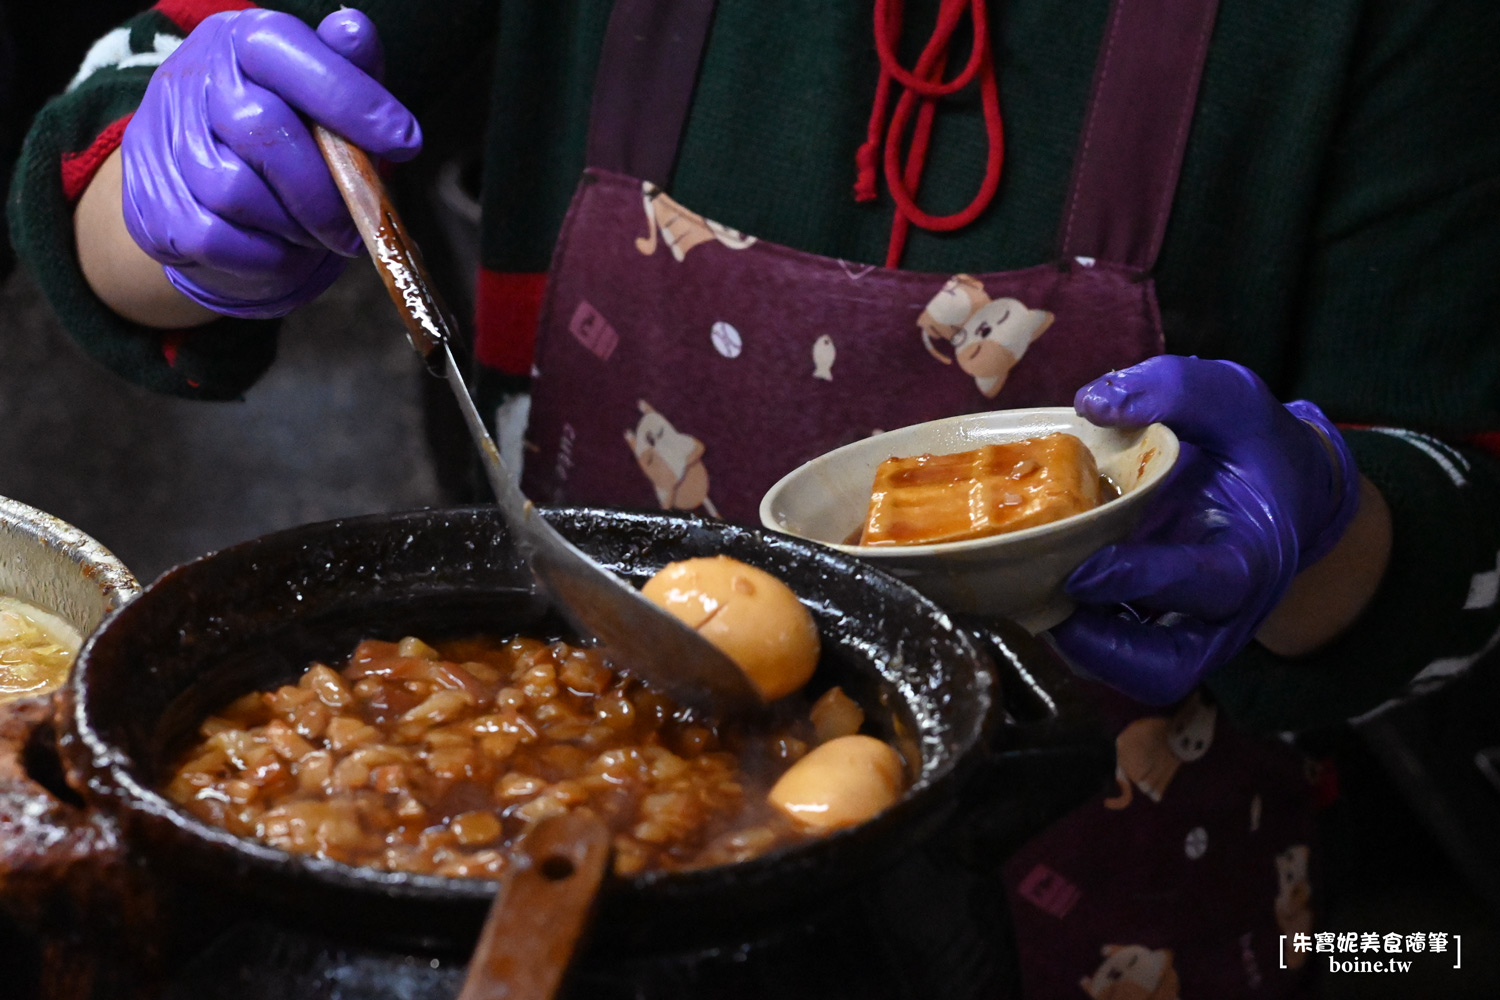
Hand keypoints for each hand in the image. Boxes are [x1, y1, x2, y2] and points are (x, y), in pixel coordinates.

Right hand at [119, 8, 421, 317]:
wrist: (219, 208)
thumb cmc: (294, 145)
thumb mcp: (328, 102)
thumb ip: (348, 71)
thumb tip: (353, 32)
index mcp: (236, 41)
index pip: (283, 50)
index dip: (348, 97)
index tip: (406, 142)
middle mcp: (189, 79)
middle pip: (260, 128)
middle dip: (324, 188)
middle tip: (355, 224)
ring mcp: (160, 141)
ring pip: (234, 190)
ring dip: (294, 226)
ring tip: (316, 235)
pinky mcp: (152, 206)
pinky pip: (214, 238)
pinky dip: (263, 257)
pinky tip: (282, 252)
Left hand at [1049, 356, 1360, 703]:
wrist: (1280, 486)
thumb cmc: (1251, 446)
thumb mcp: (1231, 398)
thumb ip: (1174, 389)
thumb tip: (1093, 403)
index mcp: (1250, 555)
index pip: (1205, 585)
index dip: (1141, 581)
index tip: (1083, 569)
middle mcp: (1222, 610)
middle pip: (1169, 667)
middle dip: (1101, 649)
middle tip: (1044, 608)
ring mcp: (1188, 628)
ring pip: (1135, 671)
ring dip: (1077, 644)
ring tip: (1026, 596)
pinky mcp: (1156, 628)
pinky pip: (1116, 652)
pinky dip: (1074, 629)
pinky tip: (1034, 586)